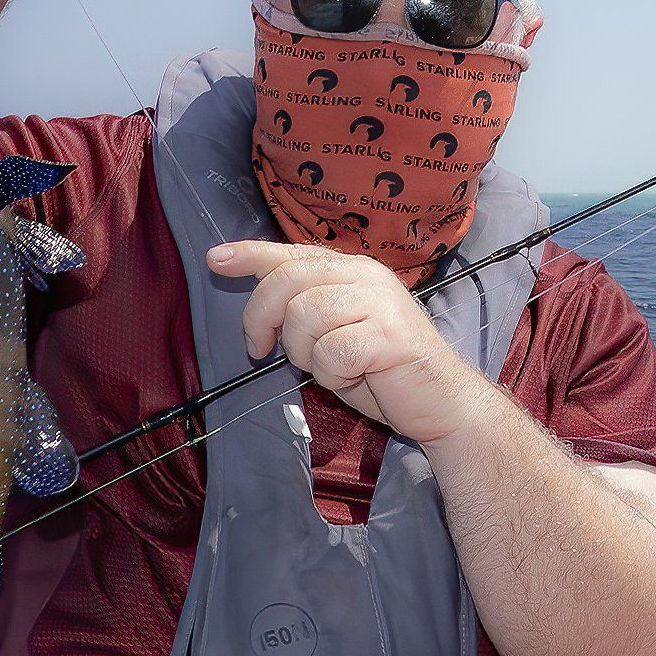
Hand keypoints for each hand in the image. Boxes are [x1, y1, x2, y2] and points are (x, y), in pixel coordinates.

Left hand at [207, 241, 492, 444]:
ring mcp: (380, 303)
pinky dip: (332, 376)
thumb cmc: (384, 370)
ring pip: (303, 318)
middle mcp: (367, 276)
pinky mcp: (388, 336)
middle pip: (287, 282)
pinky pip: (329, 354)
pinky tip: (356, 378)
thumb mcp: (337, 330)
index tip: (214, 259)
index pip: (293, 253)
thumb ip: (305, 307)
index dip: (250, 254)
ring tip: (332, 366)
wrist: (441, 401)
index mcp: (354, 269)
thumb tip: (258, 303)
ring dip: (305, 354)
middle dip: (260, 318)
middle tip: (258, 350)